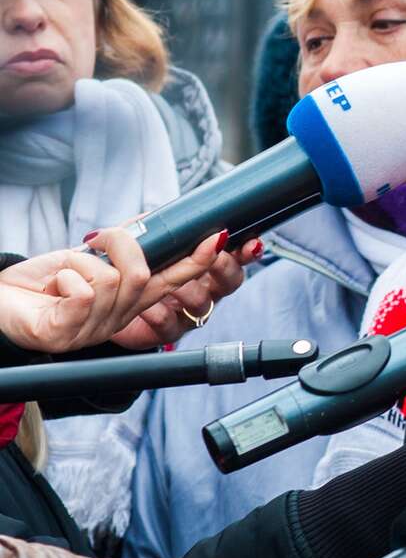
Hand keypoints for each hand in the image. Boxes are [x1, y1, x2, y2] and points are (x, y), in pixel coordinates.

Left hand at [0, 229, 228, 354]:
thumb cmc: (36, 285)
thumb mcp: (84, 258)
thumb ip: (117, 248)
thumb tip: (146, 225)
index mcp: (126, 303)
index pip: (170, 281)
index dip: (196, 261)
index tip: (217, 238)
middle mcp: (116, 319)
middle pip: (143, 275)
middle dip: (122, 244)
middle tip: (97, 238)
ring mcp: (93, 330)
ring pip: (111, 280)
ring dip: (79, 263)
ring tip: (62, 274)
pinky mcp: (66, 333)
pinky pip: (84, 292)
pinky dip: (64, 277)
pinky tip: (52, 289)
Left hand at [110, 237, 263, 349]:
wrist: (107, 304)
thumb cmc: (129, 271)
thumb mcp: (142, 244)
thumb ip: (154, 230)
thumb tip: (159, 217)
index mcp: (204, 267)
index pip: (236, 258)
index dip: (247, 251)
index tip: (251, 243)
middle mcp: (204, 291)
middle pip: (231, 281)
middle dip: (222, 265)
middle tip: (212, 254)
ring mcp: (190, 313)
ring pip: (202, 303)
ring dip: (184, 288)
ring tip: (162, 280)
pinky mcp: (169, 332)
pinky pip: (170, 324)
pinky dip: (156, 312)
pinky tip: (143, 305)